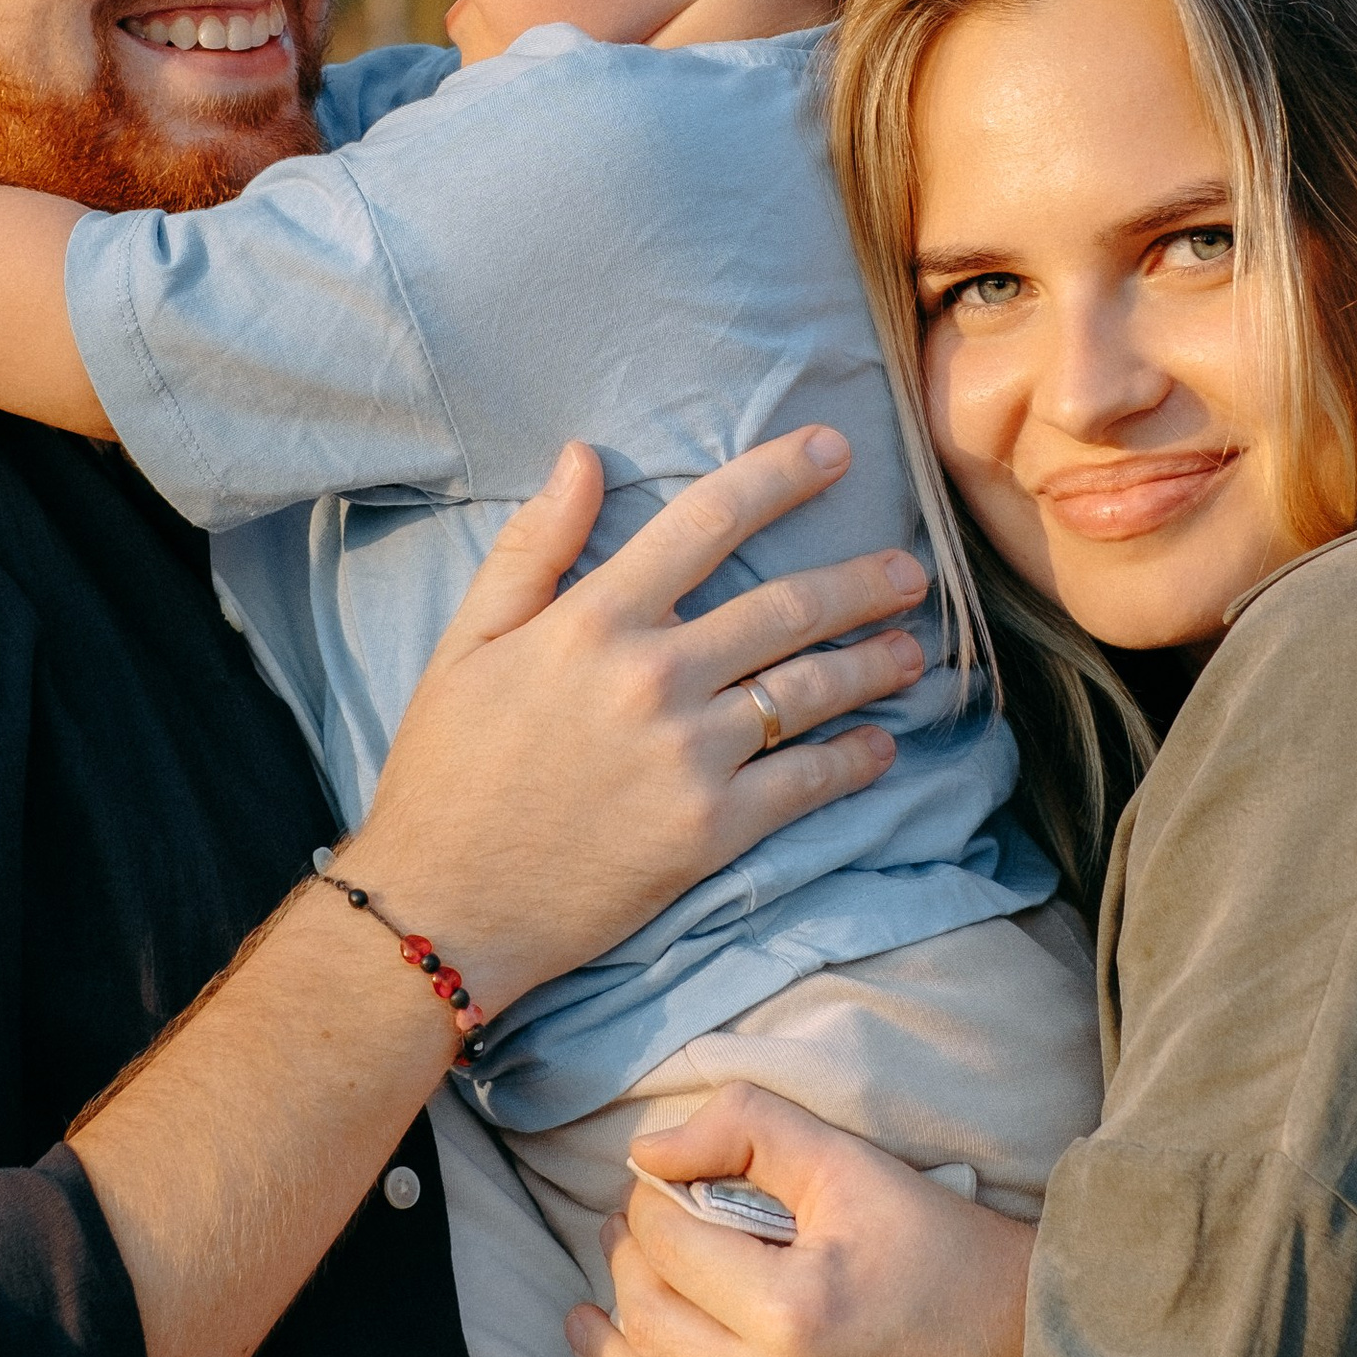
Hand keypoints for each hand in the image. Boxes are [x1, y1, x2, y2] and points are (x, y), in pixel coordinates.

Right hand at [342, 430, 932, 1013]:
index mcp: (594, 621)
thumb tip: (583, 456)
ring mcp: (690, 755)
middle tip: (910, 570)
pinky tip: (881, 747)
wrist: (444, 907)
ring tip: (913, 649)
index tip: (836, 450)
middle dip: (862, 581)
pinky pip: (807, 782)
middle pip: (786, 607)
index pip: (708, 519)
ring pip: (812, 690)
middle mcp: (653, 677)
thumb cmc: (446, 771)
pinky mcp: (712, 830)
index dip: (781, 474)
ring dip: (874, 664)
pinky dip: (856, 760)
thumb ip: (532, 547)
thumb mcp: (467, 643)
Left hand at [572, 1086, 1032, 1356]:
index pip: (664, 1246)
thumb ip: (747, 1130)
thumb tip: (646, 1151)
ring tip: (595, 1315)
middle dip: (624, 1270)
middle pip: (647, 1327)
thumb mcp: (857, 1167)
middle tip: (626, 1239)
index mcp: (792, 1312)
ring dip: (613, 1351)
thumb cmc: (950, 1254)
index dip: (645, 1206)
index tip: (657, 1192)